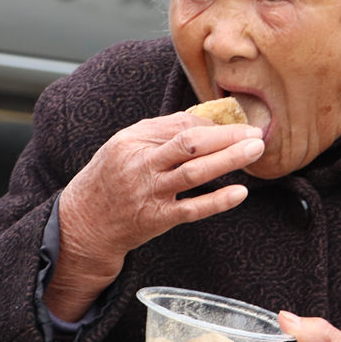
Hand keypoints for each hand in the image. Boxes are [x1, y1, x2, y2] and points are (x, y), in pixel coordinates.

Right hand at [45, 113, 262, 318]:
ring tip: (254, 150)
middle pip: (190, 144)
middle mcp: (140, 165)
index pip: (180, 125)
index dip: (212, 124)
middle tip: (256, 132)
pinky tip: (240, 192)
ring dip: (228, 160)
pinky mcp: (157, 219)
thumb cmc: (109, 179)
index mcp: (132, 141)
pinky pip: (192, 209)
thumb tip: (202, 120)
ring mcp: (149, 193)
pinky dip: (217, 201)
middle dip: (227, 136)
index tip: (235, 125)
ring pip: (195, 173)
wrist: (84, 222)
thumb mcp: (123, 146)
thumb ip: (158, 132)